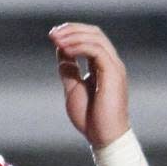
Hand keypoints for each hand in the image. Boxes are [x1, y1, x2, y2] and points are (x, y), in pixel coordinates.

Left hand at [49, 23, 130, 147]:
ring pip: (96, 38)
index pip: (91, 38)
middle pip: (95, 33)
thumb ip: (69, 70)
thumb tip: (61, 52)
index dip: (72, 32)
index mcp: (103, 65)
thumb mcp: (73, 88)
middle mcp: (111, 63)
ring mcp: (114, 67)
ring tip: (55, 39)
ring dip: (73, 36)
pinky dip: (79, 47)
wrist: (103, 136)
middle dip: (72, 29)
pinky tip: (64, 49)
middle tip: (52, 33)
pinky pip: (96, 51)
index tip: (53, 35)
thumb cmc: (90, 117)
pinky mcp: (113, 73)